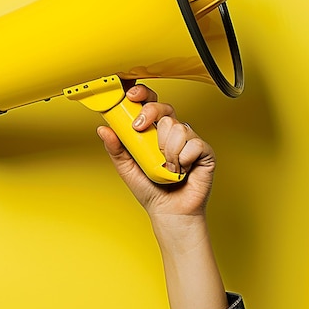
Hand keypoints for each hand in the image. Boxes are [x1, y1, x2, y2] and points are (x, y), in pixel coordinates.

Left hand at [97, 84, 226, 308]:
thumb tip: (103, 129)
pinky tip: (180, 169)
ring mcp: (189, 141)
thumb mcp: (127, 168)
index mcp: (154, 132)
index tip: (131, 95)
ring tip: (165, 166)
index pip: (150, 104)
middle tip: (140, 129)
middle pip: (164, 107)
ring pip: (176, 126)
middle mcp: (172, 133)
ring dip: (166, 150)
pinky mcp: (204, 152)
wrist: (169, 213)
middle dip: (150, 114)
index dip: (142, 95)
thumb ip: (116, 149)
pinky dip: (183, 158)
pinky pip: (193, 143)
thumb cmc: (151, 191)